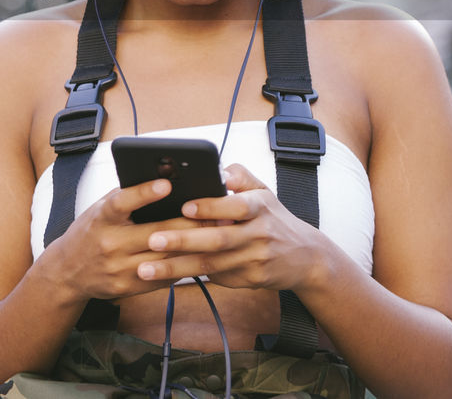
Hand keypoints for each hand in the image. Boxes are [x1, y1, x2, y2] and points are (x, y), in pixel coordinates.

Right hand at [40, 178, 204, 300]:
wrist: (66, 272)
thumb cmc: (91, 231)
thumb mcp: (101, 209)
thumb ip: (127, 197)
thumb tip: (165, 179)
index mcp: (102, 218)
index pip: (122, 202)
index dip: (144, 193)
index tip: (167, 183)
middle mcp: (109, 244)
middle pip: (156, 233)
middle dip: (188, 221)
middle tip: (215, 210)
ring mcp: (118, 269)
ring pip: (164, 257)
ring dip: (192, 245)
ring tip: (216, 232)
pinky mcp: (127, 288)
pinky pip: (162, 277)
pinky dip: (181, 264)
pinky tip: (199, 255)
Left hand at [135, 164, 325, 290]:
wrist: (305, 257)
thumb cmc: (275, 219)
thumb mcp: (264, 191)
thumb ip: (240, 176)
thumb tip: (219, 170)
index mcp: (260, 207)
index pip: (235, 206)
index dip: (210, 207)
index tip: (184, 207)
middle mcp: (259, 235)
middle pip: (218, 240)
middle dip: (183, 241)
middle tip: (152, 240)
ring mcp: (254, 261)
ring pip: (211, 265)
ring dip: (176, 268)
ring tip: (146, 269)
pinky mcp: (250, 280)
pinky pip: (217, 278)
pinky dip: (191, 276)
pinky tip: (164, 277)